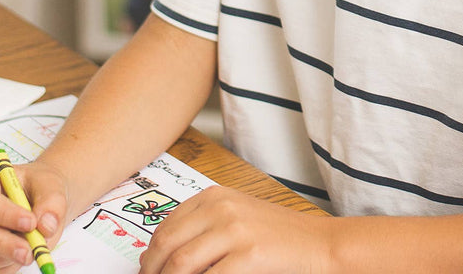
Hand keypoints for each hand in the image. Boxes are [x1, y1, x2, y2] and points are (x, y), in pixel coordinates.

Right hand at [0, 158, 68, 273]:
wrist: (37, 200)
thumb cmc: (37, 188)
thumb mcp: (50, 185)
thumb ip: (51, 203)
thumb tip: (46, 226)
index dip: (3, 214)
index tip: (30, 223)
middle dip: (3, 244)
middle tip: (30, 250)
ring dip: (7, 258)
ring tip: (32, 250)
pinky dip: (4, 269)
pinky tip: (19, 256)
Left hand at [139, 185, 332, 273]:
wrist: (316, 242)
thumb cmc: (276, 234)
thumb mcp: (235, 217)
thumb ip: (200, 228)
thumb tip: (155, 254)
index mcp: (215, 196)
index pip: (166, 225)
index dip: (150, 254)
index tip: (146, 271)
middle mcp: (221, 207)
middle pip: (167, 243)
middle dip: (151, 270)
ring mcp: (234, 230)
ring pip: (181, 263)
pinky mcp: (248, 255)